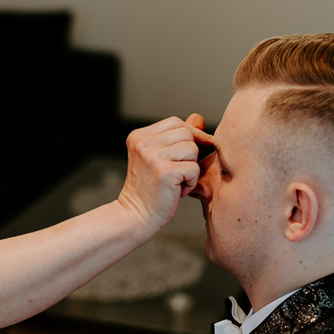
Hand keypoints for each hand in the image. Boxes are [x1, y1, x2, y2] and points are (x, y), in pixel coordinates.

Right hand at [118, 115, 212, 230]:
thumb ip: (177, 137)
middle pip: (186, 133)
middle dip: (190, 153)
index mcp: (138, 136)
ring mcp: (152, 156)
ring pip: (192, 149)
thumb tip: (198, 117)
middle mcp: (143, 143)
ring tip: (177, 181)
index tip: (194, 149)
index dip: (190, 134)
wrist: (135, 216)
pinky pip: (194, 168)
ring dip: (191, 168)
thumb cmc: (150, 189)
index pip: (175, 122)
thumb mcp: (160, 157)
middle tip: (179, 171)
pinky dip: (191, 182)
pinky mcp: (165, 172)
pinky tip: (177, 190)